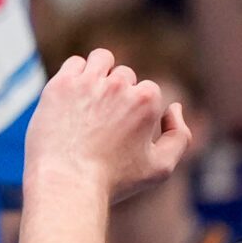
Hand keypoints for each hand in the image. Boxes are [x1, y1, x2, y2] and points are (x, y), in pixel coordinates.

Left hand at [24, 49, 190, 198]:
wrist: (67, 182)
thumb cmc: (114, 180)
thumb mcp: (160, 168)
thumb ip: (180, 136)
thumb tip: (175, 107)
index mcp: (145, 100)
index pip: (148, 91)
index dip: (138, 110)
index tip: (125, 132)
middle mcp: (118, 84)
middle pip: (125, 75)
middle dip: (119, 94)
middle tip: (104, 124)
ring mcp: (88, 81)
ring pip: (102, 59)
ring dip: (101, 73)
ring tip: (92, 100)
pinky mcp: (61, 83)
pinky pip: (75, 64)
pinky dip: (77, 76)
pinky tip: (74, 99)